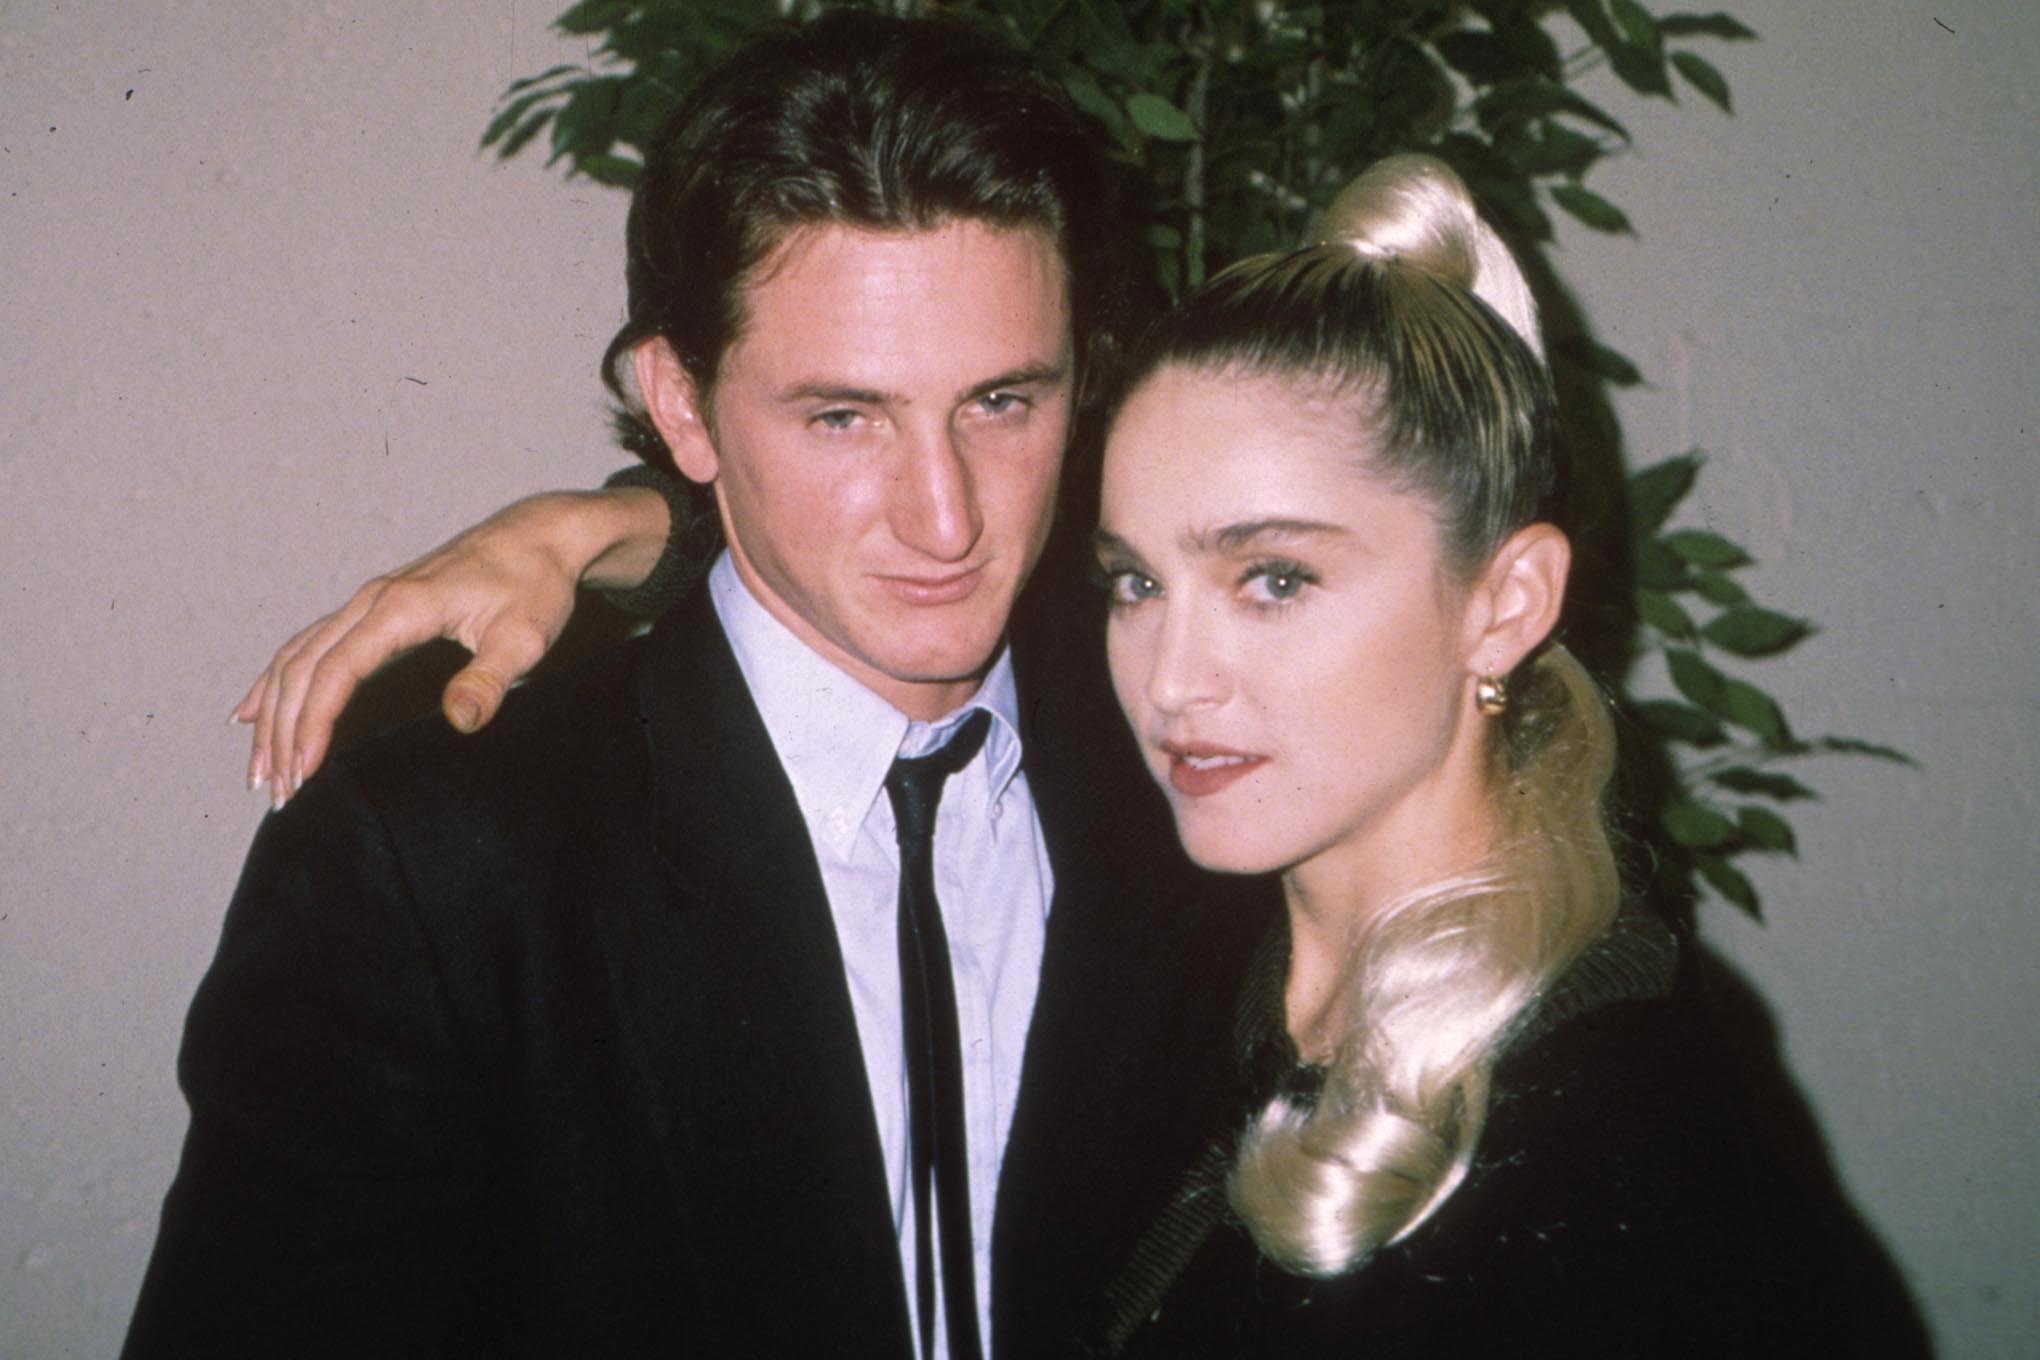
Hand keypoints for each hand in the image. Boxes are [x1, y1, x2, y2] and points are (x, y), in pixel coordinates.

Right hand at [233, 489, 665, 805]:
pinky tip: (253, 711)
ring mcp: (369, 600)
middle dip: (282, 732)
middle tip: (276, 790)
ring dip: (272, 713)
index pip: (337, 671)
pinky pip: (309, 643)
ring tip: (260, 768)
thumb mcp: (525, 637)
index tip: (303, 771)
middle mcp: (372, 599)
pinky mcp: (374, 605)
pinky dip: (276, 679)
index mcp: (402, 607)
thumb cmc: (535, 584)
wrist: (539, 536)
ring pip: (297, 657)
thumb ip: (490, 679)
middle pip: (303, 669)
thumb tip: (460, 720)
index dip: (313, 723)